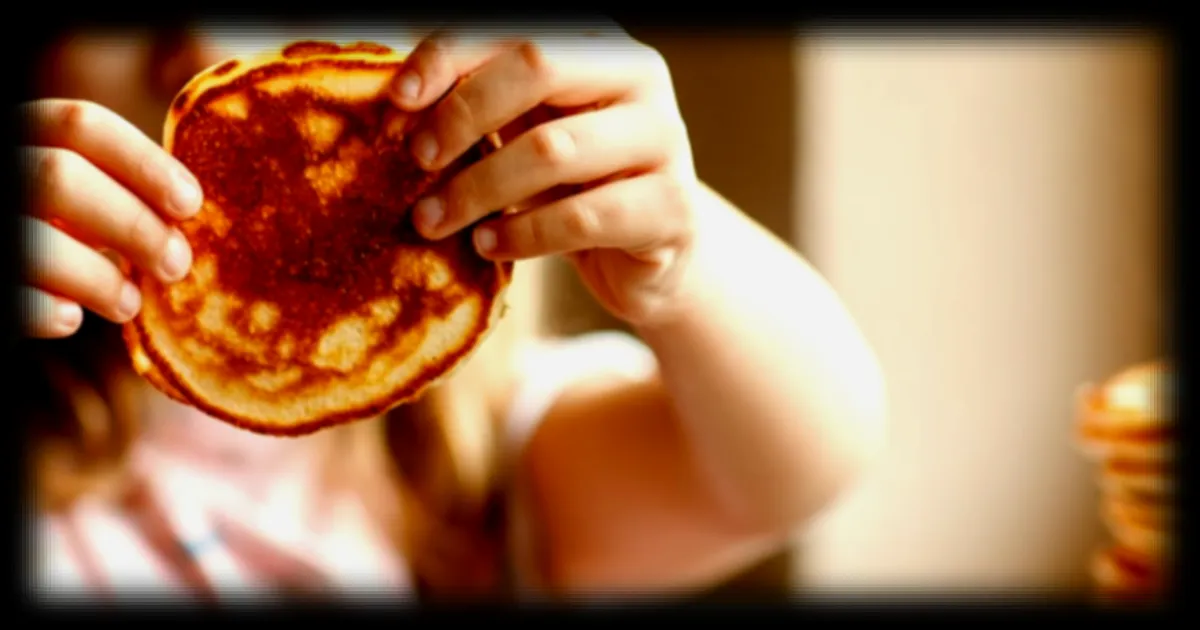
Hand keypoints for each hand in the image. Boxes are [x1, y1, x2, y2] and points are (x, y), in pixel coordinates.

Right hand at [19, 99, 201, 337]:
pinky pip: (10, 297)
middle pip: (59, 177)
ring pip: (32, 241)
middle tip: (176, 265)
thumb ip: (120, 188)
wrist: (6, 272)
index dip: (145, 163)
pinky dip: (48, 310)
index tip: (191, 205)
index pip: (81, 125)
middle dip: (134, 225)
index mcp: (23, 135)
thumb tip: (187, 216)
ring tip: (129, 304)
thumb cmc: (51, 226)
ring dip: (99, 279)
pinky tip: (71, 319)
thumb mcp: (81, 192)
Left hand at [389, 25, 700, 326]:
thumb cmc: (572, 183)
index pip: (517, 26)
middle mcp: (640, 75)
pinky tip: (487, 246)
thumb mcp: (526, 127)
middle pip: (540, 65)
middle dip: (464, 113)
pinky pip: (582, 217)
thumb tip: (400, 91)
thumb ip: (480, 100)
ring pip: (555, 148)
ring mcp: (664, 139)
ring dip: (478, 188)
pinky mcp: (672, 208)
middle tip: (417, 160)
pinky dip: (522, 235)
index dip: (451, 53)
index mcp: (598, 41)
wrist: (648, 255)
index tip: (398, 98)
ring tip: (433, 220)